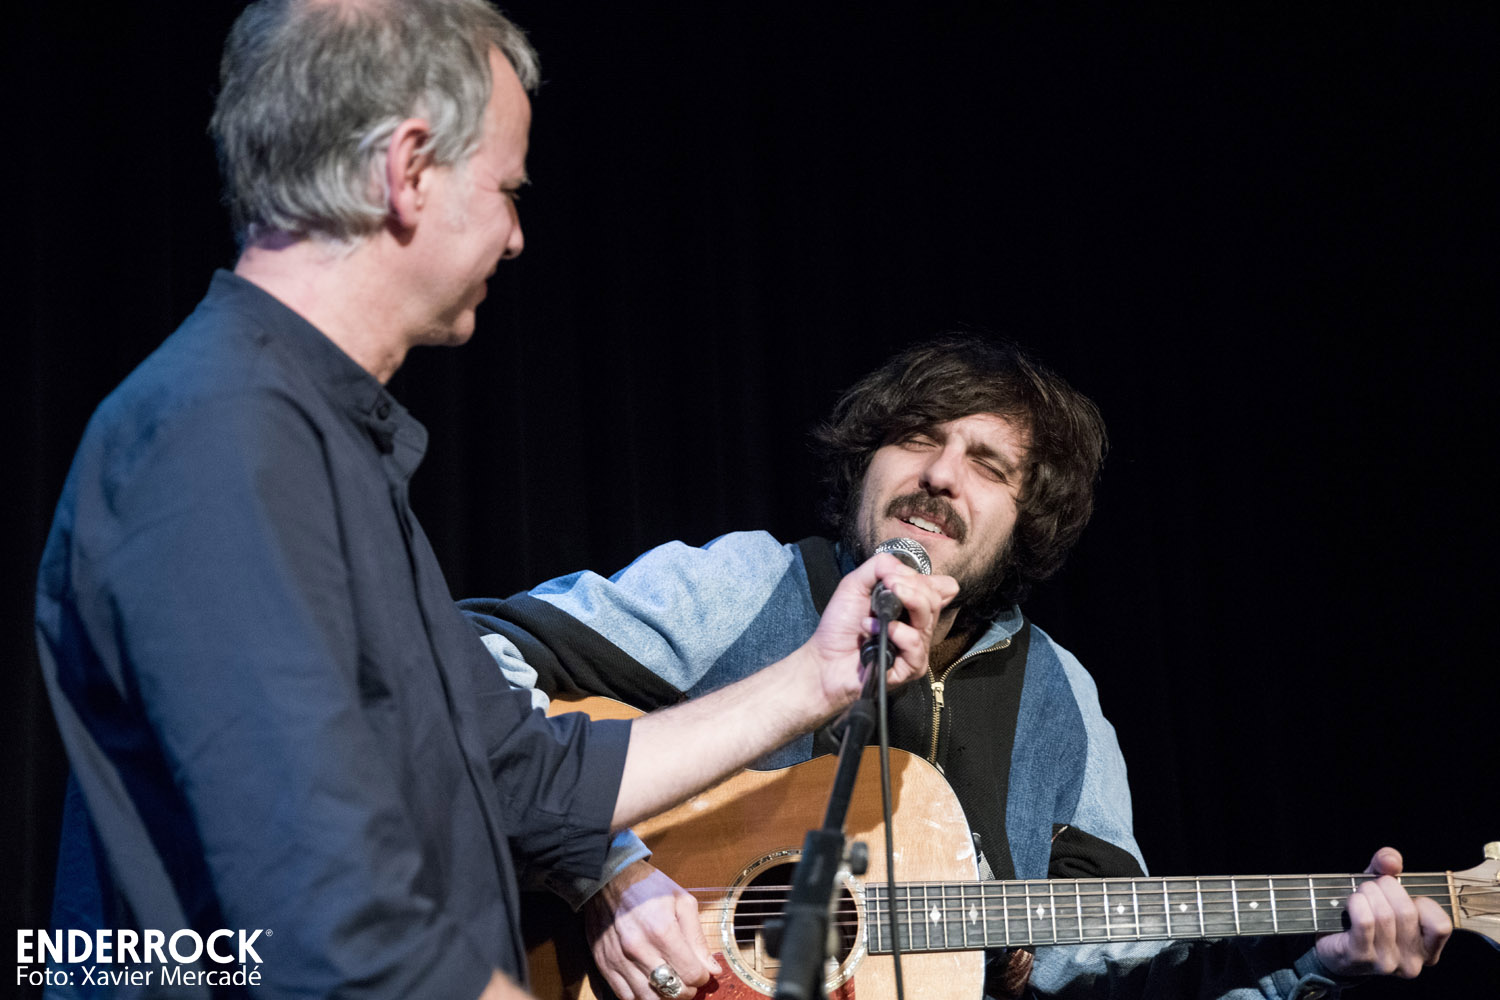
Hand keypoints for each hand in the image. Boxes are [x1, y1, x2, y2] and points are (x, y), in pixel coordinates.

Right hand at [582, 860, 719, 999]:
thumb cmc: (648, 888)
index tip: (702, 972)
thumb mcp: (682, 902)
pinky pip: (625, 996)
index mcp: (662, 930)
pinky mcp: (604, 964)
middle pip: (671, 992)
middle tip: (688, 981)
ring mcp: (619, 959)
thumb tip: (712, 969)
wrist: (608, 878)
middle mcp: (639, 949)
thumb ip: (697, 938)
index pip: (691, 974)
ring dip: (665, 998)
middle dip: (687, 991)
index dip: (702, 977)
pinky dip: (641, 997)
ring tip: (671, 985)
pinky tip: (650, 986)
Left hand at [807, 551, 958, 707]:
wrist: (825, 658)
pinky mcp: (911, 667)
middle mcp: (918, 625)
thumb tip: (901, 566)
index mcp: (910, 606)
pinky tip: (873, 632)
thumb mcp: (855, 584)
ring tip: (873, 614)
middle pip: (935, 599)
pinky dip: (896, 633)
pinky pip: (915, 643)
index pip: (941, 588)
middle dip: (911, 587)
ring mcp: (917, 647)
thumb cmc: (840, 624)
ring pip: (927, 618)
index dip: (923, 579)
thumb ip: (879, 566)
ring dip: (900, 606)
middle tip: (889, 586)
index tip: (894, 577)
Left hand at [1315, 847, 1451, 977]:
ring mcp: (1387, 963)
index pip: (1441, 925)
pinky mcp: (1361, 958)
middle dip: (1384, 888)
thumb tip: (1391, 860)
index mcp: (1427, 949)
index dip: (1421, 902)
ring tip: (1359, 894)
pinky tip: (1351, 904)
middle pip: (1406, 912)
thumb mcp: (1380, 887)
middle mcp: (1411, 961)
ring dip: (1366, 894)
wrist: (1333, 944)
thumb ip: (1388, 867)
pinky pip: (1364, 922)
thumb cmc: (1364, 914)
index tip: (1402, 897)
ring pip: (1383, 915)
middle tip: (1370, 886)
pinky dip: (1356, 904)